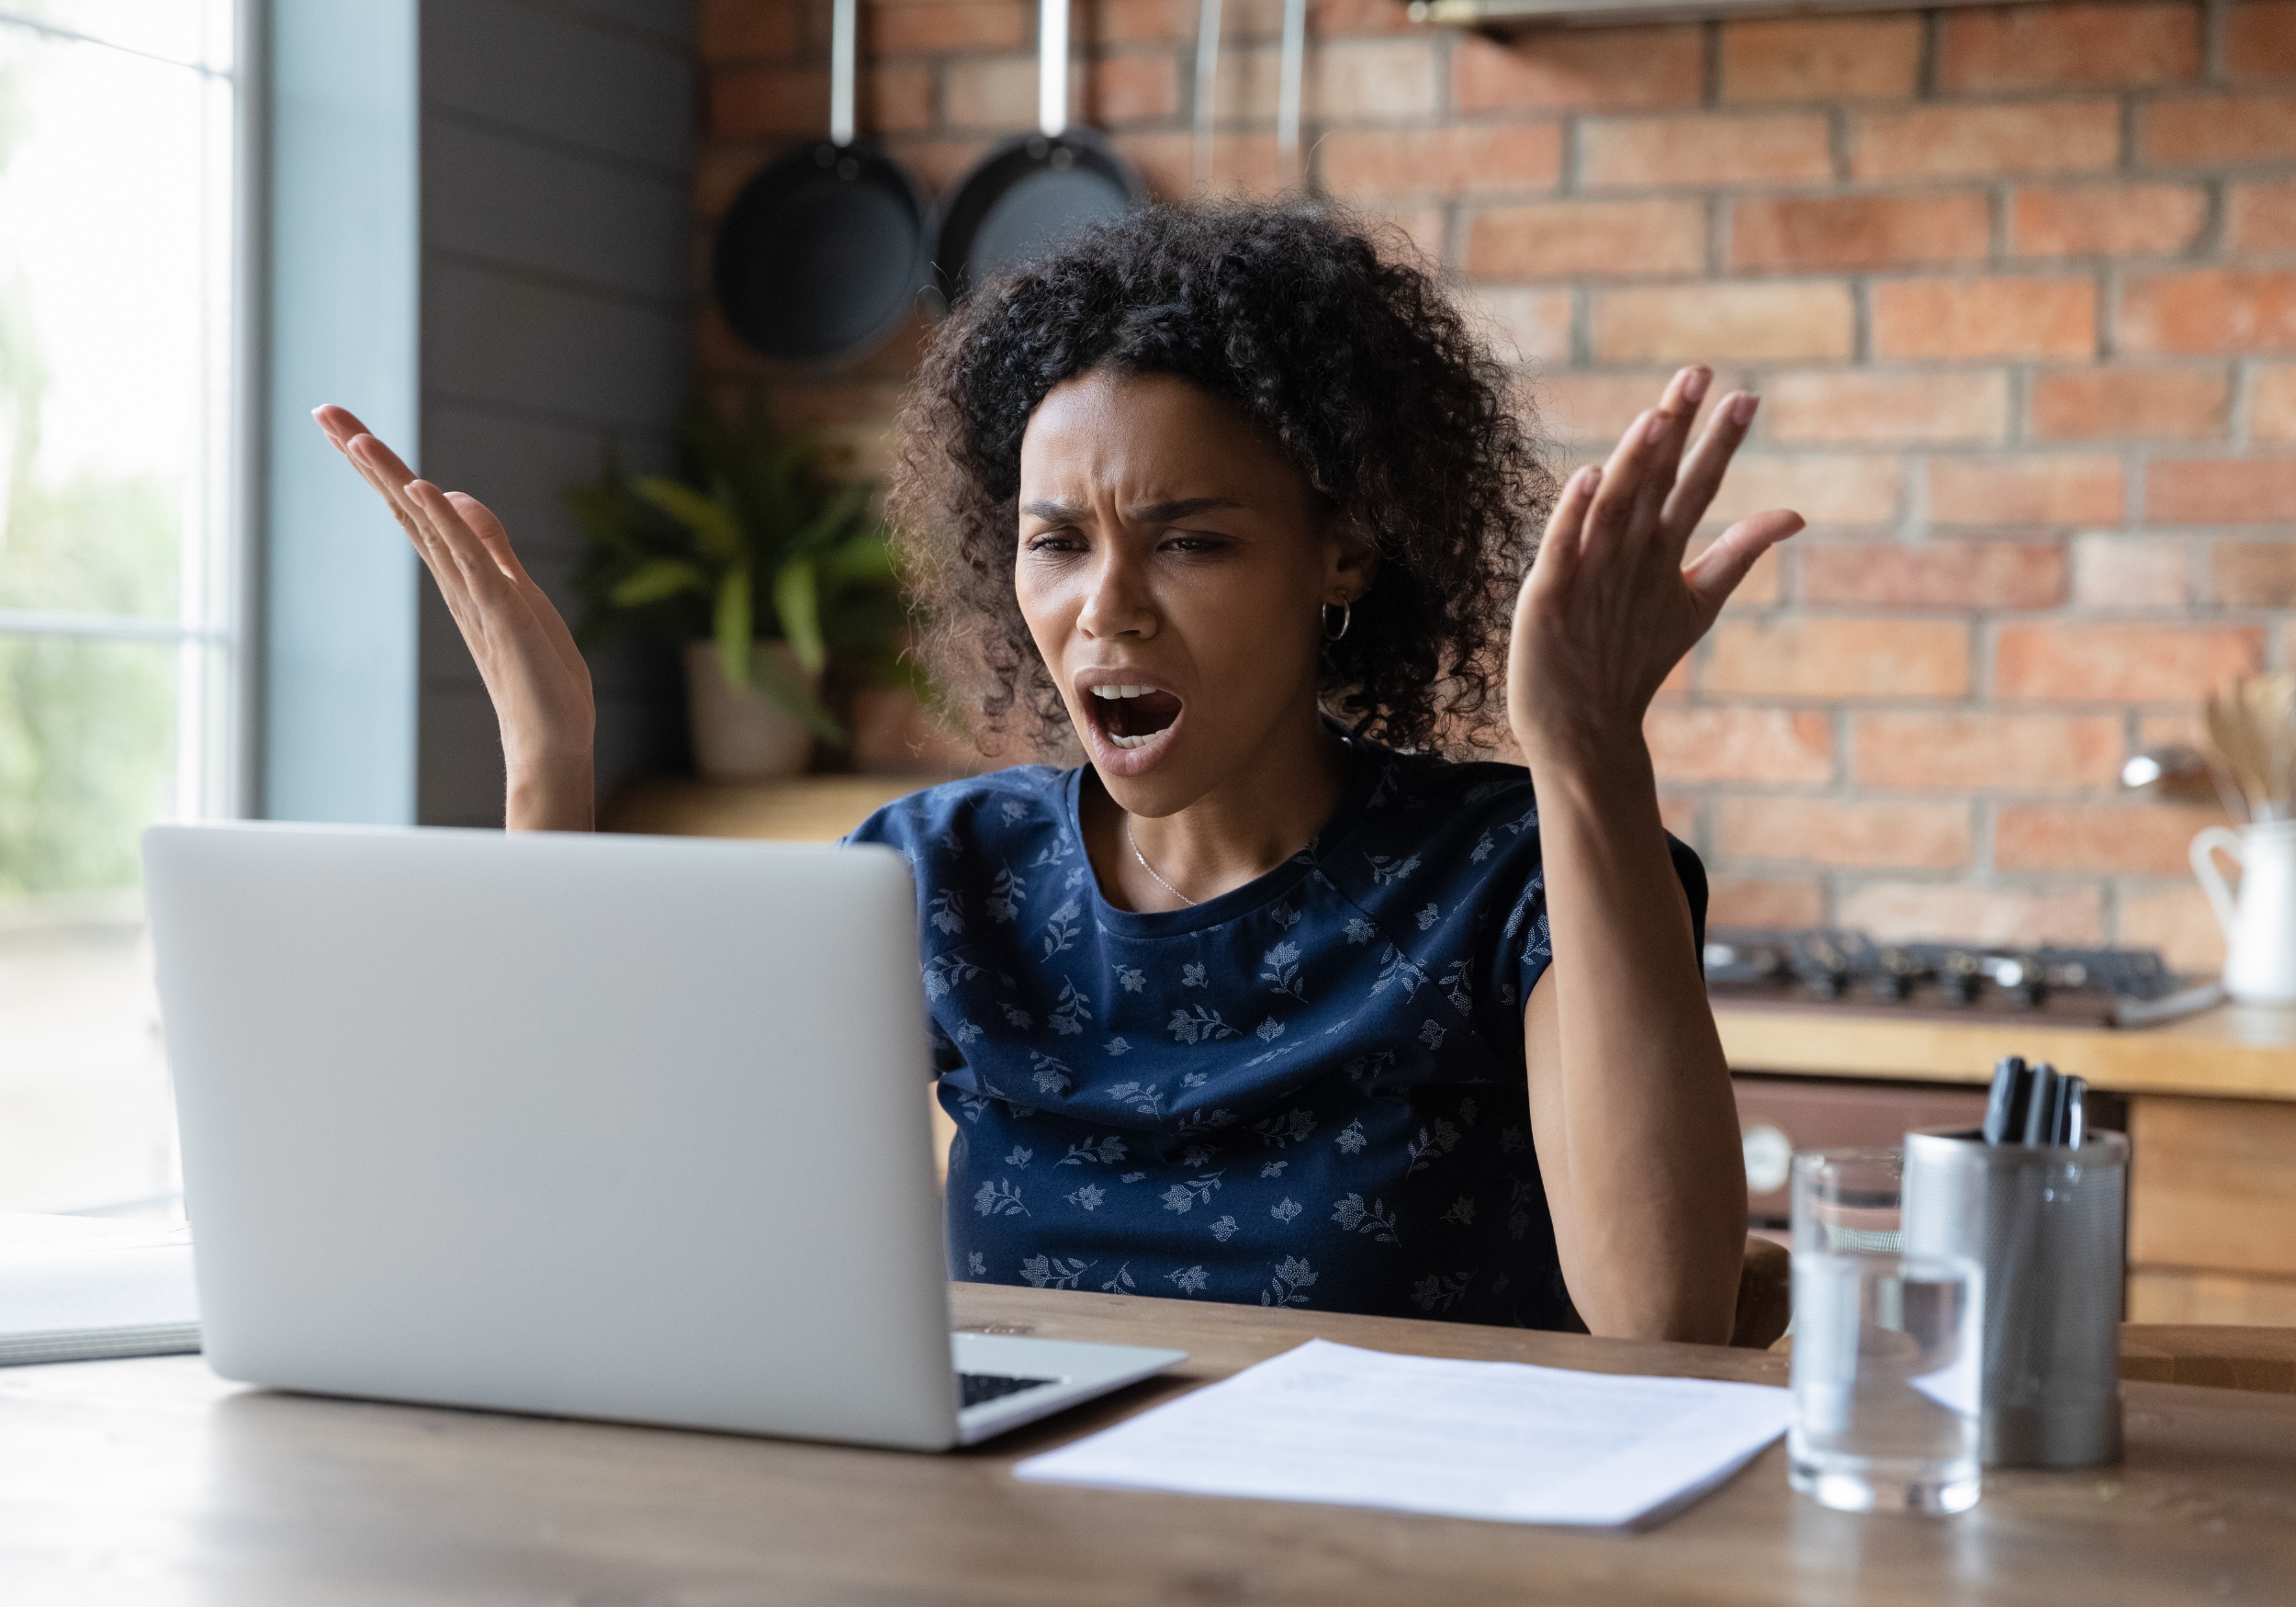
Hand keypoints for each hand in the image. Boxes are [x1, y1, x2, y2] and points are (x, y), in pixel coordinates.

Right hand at [312, 404, 596, 829]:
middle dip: (366, 458)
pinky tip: (425, 491)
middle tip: (321, 410)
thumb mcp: (515, 590)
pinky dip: (448, 525)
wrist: (551, 739)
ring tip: (355, 438)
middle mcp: (456, 579)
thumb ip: (488, 545)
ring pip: (427, 527)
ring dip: (393, 481)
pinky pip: (471, 561)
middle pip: (403, 507)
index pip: (411, 507)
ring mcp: (475, 595)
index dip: (379, 464)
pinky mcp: (502, 612)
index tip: (339, 422)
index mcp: (458, 573)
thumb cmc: (535, 673)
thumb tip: (452, 495)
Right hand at [1507, 366, 1803, 764]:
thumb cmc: (1630, 658)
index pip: (1692, 484)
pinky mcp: (1548, 599)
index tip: (1745, 395)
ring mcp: (1584, 571)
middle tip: (1698, 373)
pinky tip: (1588, 477)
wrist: (1583, 725)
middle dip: (1674, 429)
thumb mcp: (1694, 602)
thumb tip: (1798, 513)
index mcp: (1654, 548)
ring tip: (1657, 417)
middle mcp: (1621, 550)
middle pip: (1653, 480)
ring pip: (1613, 507)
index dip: (1717, 443)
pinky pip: (1563, 550)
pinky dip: (1574, 516)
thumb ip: (1738, 553)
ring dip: (1633, 461)